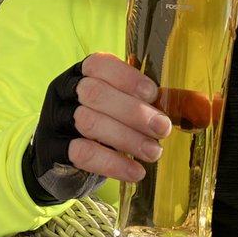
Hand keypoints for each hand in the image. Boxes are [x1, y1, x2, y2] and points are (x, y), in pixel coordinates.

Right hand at [35, 52, 170, 182]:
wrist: (59, 159)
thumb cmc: (98, 125)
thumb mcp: (114, 106)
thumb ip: (139, 101)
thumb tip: (183, 105)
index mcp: (80, 74)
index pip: (98, 65)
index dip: (126, 77)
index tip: (153, 94)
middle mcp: (64, 93)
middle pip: (93, 93)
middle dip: (133, 111)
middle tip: (162, 128)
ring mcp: (56, 121)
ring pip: (88, 122)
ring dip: (127, 138)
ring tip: (153, 152)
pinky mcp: (54, 149)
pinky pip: (82, 153)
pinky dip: (112, 163)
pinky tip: (135, 172)